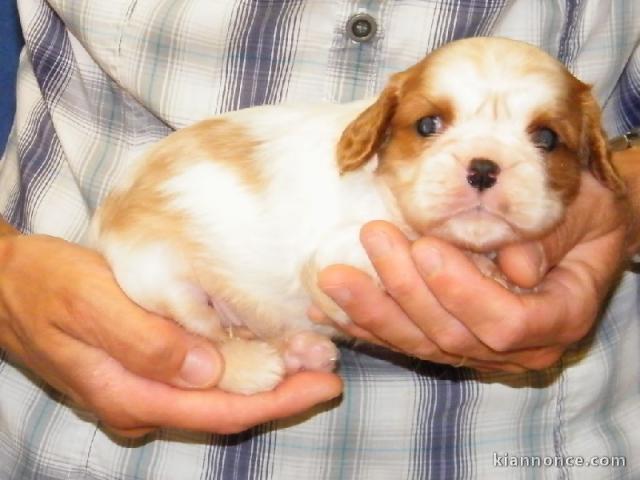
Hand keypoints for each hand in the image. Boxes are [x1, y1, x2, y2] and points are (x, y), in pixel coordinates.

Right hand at [0, 235, 341, 436]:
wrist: (5, 284)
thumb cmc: (44, 286)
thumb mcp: (88, 304)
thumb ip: (143, 340)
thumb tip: (204, 371)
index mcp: (130, 394)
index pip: (219, 409)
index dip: (277, 400)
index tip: (324, 384)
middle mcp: (142, 401)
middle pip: (227, 407)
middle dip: (283, 392)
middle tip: (331, 368)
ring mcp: (144, 387)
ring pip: (219, 394)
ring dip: (267, 379)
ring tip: (311, 356)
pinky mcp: (146, 367)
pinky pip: (204, 376)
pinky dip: (240, 364)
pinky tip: (265, 345)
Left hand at [313, 173, 628, 371]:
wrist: (575, 229)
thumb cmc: (582, 215)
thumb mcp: (581, 213)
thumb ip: (549, 239)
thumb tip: (514, 265)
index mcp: (558, 319)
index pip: (506, 323)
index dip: (463, 290)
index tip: (426, 247)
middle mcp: (517, 348)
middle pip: (451, 335)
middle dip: (405, 289)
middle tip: (373, 238)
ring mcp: (478, 348)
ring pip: (419, 344)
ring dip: (373, 310)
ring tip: (332, 279)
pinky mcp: (447, 339)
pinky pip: (403, 340)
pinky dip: (364, 324)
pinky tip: (326, 309)